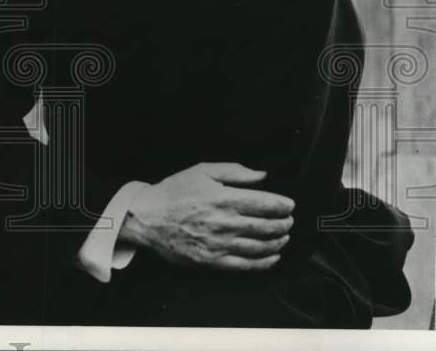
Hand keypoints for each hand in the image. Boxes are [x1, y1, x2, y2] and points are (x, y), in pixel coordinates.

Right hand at [120, 162, 293, 271]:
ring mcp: (220, 244)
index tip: (289, 204)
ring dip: (278, 242)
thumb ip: (235, 171)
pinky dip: (264, 262)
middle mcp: (225, 223)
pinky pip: (246, 265)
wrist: (146, 218)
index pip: (266, 204)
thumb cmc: (173, 192)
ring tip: (283, 237)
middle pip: (267, 227)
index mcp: (224, 198)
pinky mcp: (213, 261)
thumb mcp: (202, 171)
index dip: (283, 205)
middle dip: (284, 224)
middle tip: (289, 221)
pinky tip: (272, 257)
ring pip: (260, 247)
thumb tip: (262, 175)